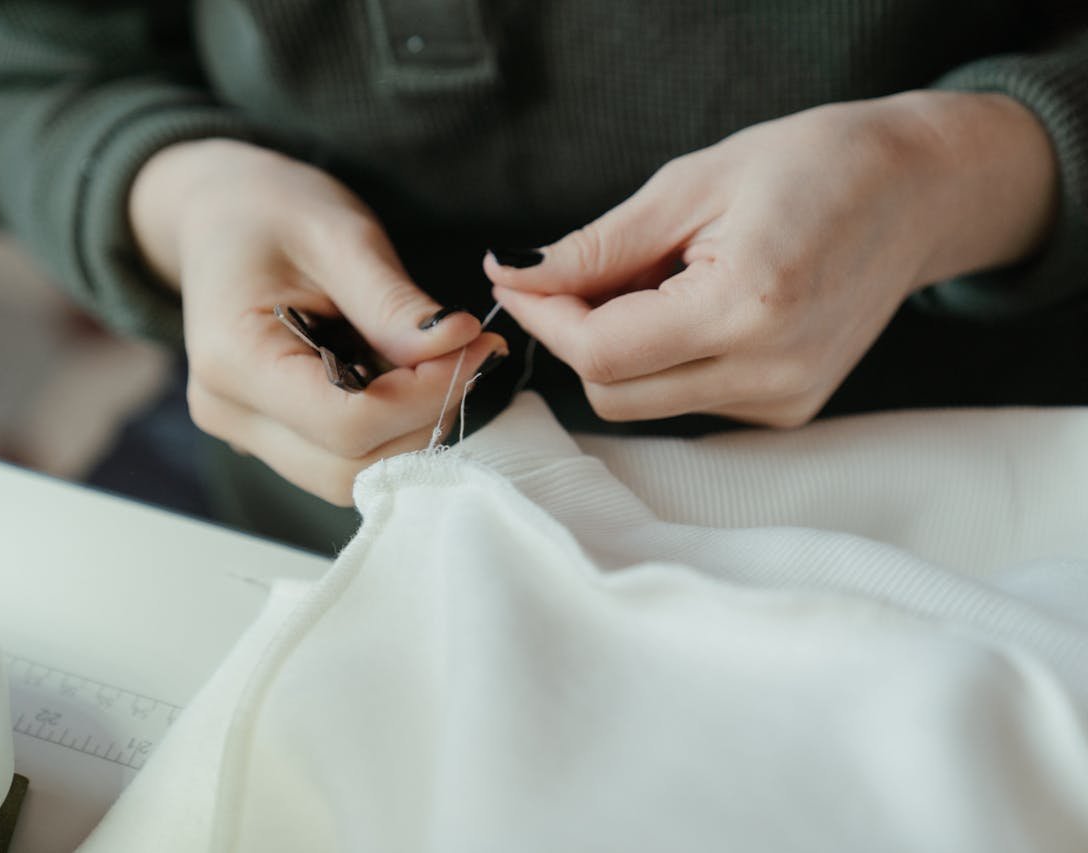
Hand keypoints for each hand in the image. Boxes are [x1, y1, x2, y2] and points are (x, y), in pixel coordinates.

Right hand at [131, 139, 505, 504]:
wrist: (221, 213)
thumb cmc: (273, 211)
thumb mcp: (340, 236)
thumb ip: (394, 303)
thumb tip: (459, 344)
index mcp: (234, 359)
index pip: (347, 422)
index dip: (425, 397)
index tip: (476, 346)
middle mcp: (230, 412)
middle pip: (349, 467)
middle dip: (424, 420)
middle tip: (470, 355)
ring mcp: (244, 432)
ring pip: (349, 476)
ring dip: (411, 431)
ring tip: (441, 363)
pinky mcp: (269, 436)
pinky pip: (340, 458)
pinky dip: (389, 430)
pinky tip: (406, 377)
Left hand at [487, 91, 1055, 425]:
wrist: (915, 193)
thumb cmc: (810, 166)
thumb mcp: (691, 186)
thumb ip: (597, 246)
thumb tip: (513, 277)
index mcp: (748, 308)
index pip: (602, 354)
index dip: (545, 318)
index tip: (517, 279)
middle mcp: (770, 374)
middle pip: (612, 393)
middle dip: (575, 335)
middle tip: (581, 271)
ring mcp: (783, 402)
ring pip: (642, 403)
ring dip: (618, 347)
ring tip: (658, 277)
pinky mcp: (786, 412)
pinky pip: (683, 399)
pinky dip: (662, 358)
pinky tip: (693, 305)